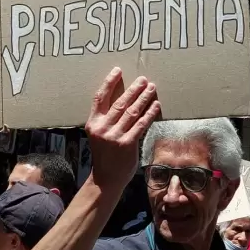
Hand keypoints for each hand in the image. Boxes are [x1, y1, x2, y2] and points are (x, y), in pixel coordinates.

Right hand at [85, 68, 160, 190]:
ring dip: (143, 98)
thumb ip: (106, 120)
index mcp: (93, 123)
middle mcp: (102, 128)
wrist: (106, 178)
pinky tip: (156, 105)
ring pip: (132, 112)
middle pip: (120, 103)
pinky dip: (149, 113)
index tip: (118, 70)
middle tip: (143, 79)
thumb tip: (124, 100)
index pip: (100, 97)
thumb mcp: (99, 135)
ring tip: (151, 88)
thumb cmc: (105, 155)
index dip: (109, 82)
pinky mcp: (127, 144)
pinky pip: (141, 124)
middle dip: (133, 89)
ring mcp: (114, 136)